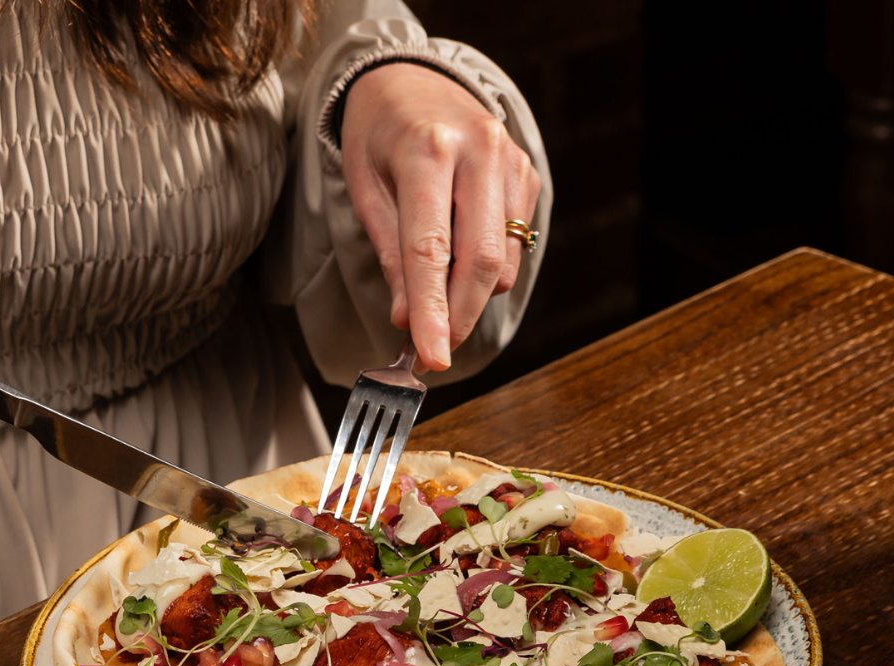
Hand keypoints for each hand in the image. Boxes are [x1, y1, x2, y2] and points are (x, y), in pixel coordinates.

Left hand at [341, 63, 540, 371]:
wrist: (413, 78)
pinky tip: (460, 249)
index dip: (432, 312)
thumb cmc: (380, 134)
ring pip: (503, 262)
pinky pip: (514, 246)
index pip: (431, 250)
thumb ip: (390, 254)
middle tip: (433, 350)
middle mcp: (479, 151)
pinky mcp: (528, 174)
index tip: (431, 359)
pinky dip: (487, 268)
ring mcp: (512, 162)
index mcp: (428, 150)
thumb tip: (407, 319)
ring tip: (438, 290)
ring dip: (471, 295)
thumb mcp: (365, 188)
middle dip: (458, 317)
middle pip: (480, 263)